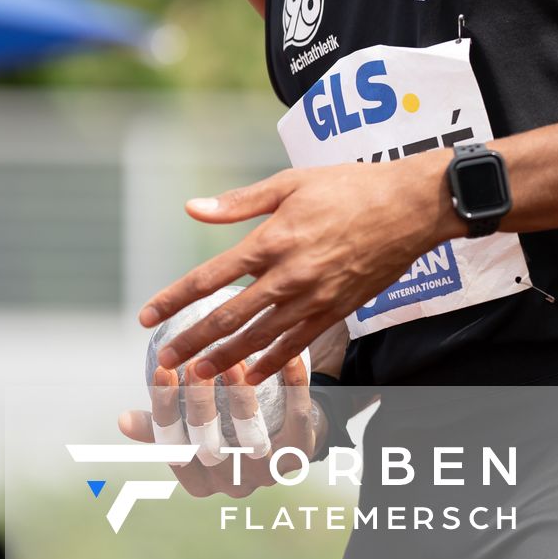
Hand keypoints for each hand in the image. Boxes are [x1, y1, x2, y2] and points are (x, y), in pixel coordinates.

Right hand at [118, 352, 322, 498]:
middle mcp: (232, 484)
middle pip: (209, 448)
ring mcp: (268, 472)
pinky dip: (294, 388)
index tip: (161, 369)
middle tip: (193, 365)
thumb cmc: (226, 431)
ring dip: (241, 397)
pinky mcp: (300, 453)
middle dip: (199, 405)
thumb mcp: (192, 433)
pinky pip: (298, 419)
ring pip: (253, 438)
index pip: (172, 449)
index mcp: (199, 481)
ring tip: (232, 360)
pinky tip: (287, 358)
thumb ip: (161, 427)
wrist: (286, 440)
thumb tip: (122, 421)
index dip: (164, 411)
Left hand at [139, 155, 452, 383]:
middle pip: (227, 318)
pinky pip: (296, 345)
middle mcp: (287, 276)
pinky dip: (272, 363)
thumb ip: (239, 202)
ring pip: (259, 339)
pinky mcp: (336, 311)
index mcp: (271, 240)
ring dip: (225, 360)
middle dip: (191, 342)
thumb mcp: (290, 183)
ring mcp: (313, 299)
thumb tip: (193, 207)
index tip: (148, 315)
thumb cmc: (350, 188)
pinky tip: (252, 376)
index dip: (174, 299)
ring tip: (197, 376)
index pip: (209, 278)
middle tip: (164, 361)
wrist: (409, 208)